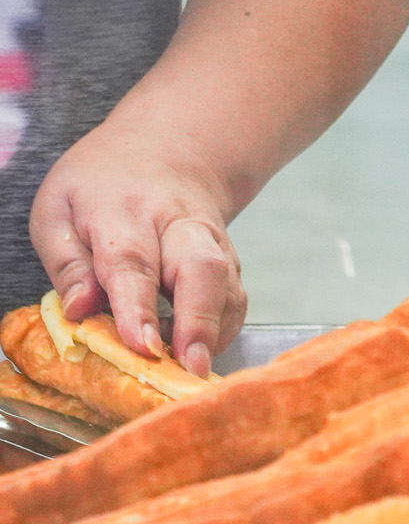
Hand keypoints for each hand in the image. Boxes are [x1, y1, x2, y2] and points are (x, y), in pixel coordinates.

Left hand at [27, 122, 246, 378]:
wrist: (164, 154)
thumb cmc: (98, 189)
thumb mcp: (57, 211)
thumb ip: (66, 263)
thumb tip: (81, 312)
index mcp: (122, 210)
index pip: (132, 262)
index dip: (139, 308)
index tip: (143, 346)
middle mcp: (178, 224)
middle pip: (201, 270)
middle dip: (198, 322)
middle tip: (191, 367)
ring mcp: (213, 243)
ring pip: (227, 288)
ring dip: (215, 333)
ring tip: (192, 370)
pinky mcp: (232, 263)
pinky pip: (235, 300)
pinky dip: (222, 331)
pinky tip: (197, 350)